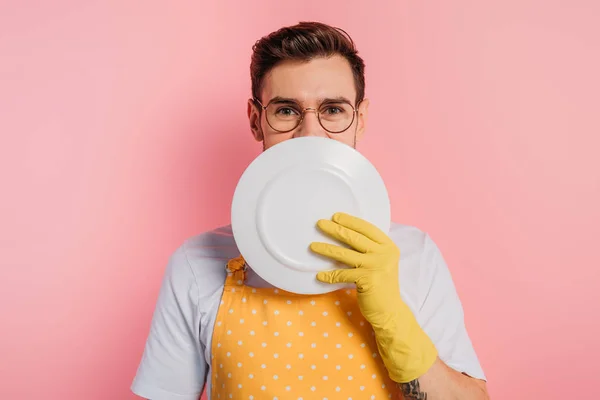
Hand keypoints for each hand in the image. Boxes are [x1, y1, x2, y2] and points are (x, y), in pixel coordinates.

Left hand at [310, 212, 437, 382]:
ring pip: (344, 254)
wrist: (390, 311)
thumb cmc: (381, 285)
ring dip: (326, 249)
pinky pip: (342, 274)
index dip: (350, 221)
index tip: (335, 216)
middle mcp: (384, 254)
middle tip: (319, 223)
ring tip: (312, 246)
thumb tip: (345, 233)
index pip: (367, 228)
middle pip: (354, 237)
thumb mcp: (381, 262)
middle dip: (335, 229)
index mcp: (388, 246)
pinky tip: (319, 276)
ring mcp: (376, 266)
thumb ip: (370, 249)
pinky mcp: (367, 280)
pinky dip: (329, 276)